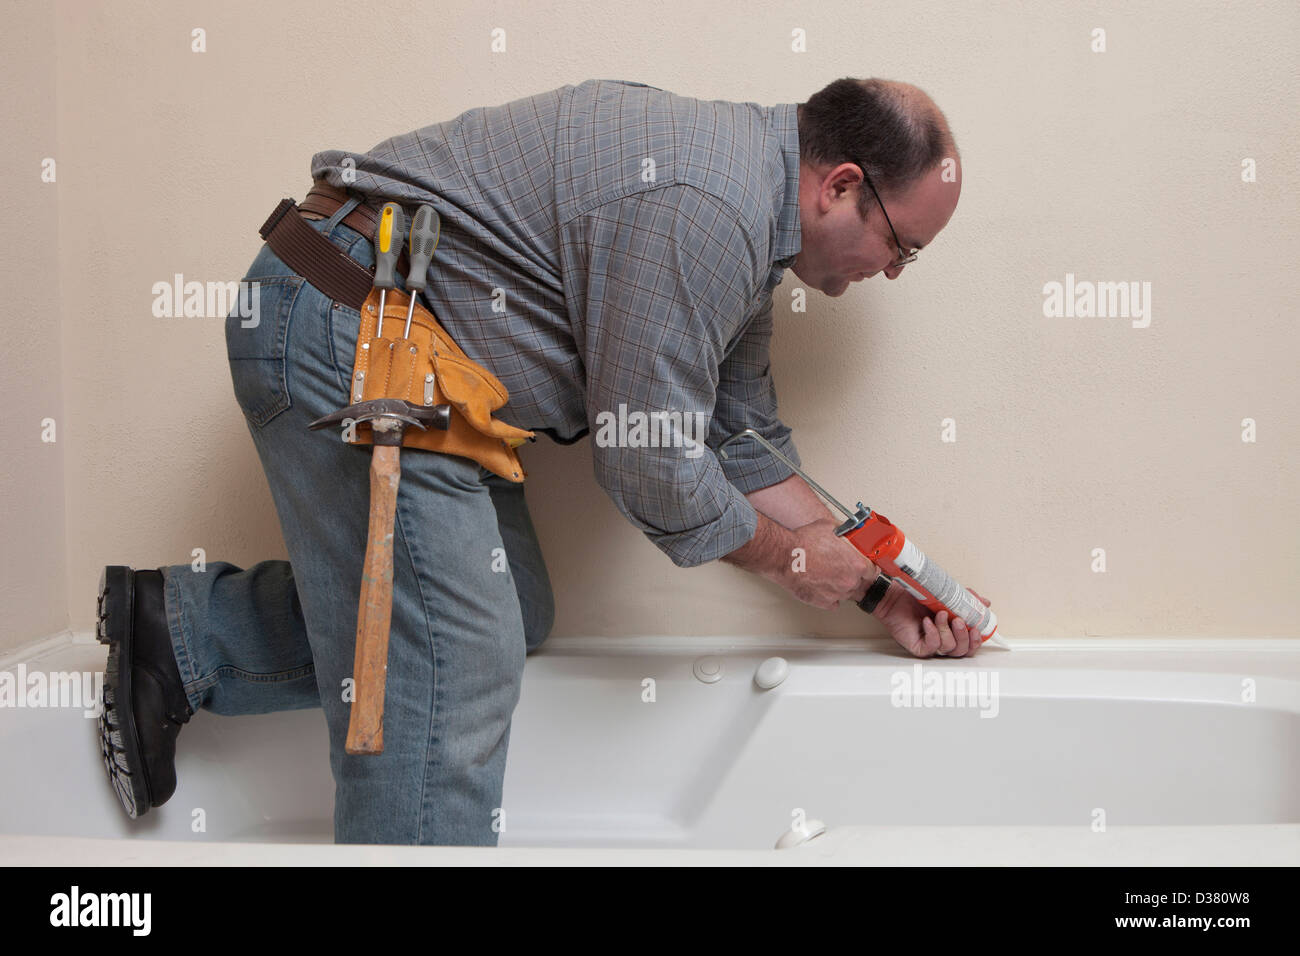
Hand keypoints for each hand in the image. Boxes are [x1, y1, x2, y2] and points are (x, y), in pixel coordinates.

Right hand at [780, 517, 875, 609]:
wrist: (784, 556)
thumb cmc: (804, 542)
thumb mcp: (831, 527)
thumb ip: (847, 533)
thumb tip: (852, 533)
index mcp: (856, 564)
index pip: (873, 570)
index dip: (866, 566)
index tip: (862, 565)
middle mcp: (849, 581)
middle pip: (860, 583)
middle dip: (853, 576)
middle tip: (841, 568)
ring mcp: (837, 594)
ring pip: (847, 593)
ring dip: (841, 586)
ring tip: (828, 575)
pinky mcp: (824, 602)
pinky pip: (834, 602)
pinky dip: (830, 596)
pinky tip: (823, 585)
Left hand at [874, 584, 991, 657]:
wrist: (893, 594)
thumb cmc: (916, 595)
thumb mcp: (947, 594)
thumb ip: (967, 599)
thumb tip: (985, 603)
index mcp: (953, 630)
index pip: (970, 643)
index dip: (977, 639)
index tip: (978, 628)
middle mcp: (943, 639)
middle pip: (963, 650)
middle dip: (964, 636)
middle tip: (959, 620)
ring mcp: (931, 644)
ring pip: (949, 648)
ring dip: (947, 631)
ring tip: (939, 614)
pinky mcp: (919, 647)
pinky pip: (932, 647)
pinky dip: (933, 633)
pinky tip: (927, 621)